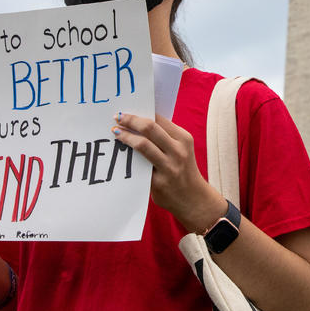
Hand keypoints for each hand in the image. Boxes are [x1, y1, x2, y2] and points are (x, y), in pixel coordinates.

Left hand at [113, 113, 224, 231]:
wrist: (193, 199)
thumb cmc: (182, 169)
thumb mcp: (181, 149)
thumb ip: (165, 137)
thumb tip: (138, 122)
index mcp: (184, 139)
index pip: (159, 119)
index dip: (141, 113)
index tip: (127, 111)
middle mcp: (178, 151)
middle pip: (150, 127)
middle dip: (131, 120)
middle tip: (117, 117)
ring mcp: (168, 167)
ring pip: (142, 145)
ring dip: (125, 136)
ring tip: (115, 132)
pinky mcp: (158, 182)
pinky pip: (139, 166)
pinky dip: (128, 158)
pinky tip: (120, 154)